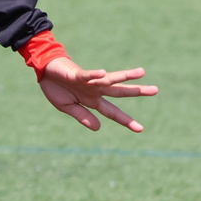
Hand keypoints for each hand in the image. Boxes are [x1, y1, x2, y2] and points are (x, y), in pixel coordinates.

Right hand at [37, 56, 156, 131]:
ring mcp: (88, 82)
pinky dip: (93, 75)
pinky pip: (87, 75)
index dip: (125, 120)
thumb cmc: (56, 88)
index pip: (112, 112)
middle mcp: (95, 90)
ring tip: (141, 72)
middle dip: (136, 91)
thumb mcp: (67, 107)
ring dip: (124, 76)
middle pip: (119, 92)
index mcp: (92, 101)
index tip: (140, 129)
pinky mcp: (77, 74)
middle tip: (155, 90)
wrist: (45, 71)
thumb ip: (82, 116)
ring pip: (109, 79)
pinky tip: (102, 73)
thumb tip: (98, 128)